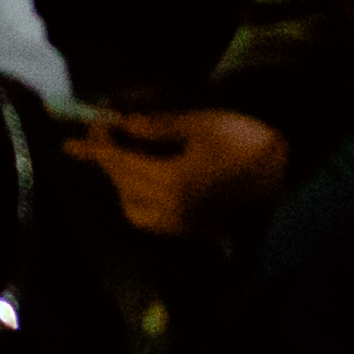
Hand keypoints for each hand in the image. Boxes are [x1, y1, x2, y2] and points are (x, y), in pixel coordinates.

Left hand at [84, 104, 292, 238]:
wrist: (283, 169)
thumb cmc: (246, 139)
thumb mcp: (202, 123)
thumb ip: (158, 127)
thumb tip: (121, 126)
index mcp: (171, 181)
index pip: (121, 163)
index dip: (96, 149)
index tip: (70, 141)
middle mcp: (169, 209)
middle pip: (123, 185)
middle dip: (110, 161)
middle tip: (104, 136)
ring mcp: (179, 224)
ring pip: (131, 207)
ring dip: (121, 183)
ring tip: (126, 158)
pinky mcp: (188, 230)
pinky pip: (149, 218)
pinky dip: (138, 200)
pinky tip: (147, 181)